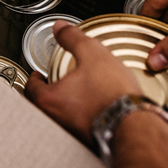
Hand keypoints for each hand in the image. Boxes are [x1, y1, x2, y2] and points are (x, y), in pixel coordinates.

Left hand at [24, 21, 140, 144]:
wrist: (136, 125)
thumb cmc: (113, 94)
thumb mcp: (92, 53)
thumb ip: (72, 38)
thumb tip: (60, 27)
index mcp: (50, 100)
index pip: (30, 89)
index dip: (34, 78)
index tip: (38, 74)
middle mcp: (57, 120)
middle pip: (43, 105)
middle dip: (48, 93)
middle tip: (54, 82)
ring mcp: (73, 132)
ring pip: (61, 117)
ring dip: (65, 105)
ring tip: (76, 93)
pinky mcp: (90, 139)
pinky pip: (80, 125)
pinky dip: (82, 116)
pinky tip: (95, 108)